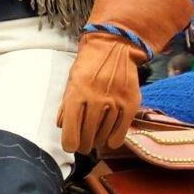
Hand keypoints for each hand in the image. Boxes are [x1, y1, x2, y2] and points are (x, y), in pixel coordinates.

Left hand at [58, 34, 142, 154]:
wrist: (113, 46)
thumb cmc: (87, 65)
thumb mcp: (70, 82)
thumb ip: (66, 105)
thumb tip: (62, 127)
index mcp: (76, 94)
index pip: (71, 130)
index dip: (69, 144)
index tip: (70, 147)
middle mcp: (95, 99)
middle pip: (88, 135)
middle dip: (84, 145)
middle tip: (83, 146)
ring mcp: (115, 100)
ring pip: (104, 133)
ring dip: (98, 142)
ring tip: (95, 142)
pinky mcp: (130, 102)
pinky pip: (122, 128)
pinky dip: (115, 139)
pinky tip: (110, 141)